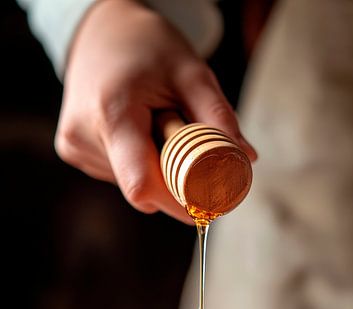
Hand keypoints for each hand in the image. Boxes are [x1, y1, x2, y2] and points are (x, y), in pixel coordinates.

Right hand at [55, 0, 256, 223]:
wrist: (100, 31)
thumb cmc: (146, 46)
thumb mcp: (190, 71)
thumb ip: (218, 118)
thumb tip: (246, 159)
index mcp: (112, 113)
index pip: (143, 185)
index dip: (179, 201)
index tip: (207, 200)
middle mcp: (84, 136)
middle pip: (143, 189)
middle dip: (175, 180)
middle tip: (187, 142)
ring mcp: (76, 146)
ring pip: (135, 185)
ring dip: (157, 167)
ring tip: (154, 124)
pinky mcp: (75, 152)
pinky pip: (122, 175)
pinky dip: (140, 162)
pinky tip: (137, 129)